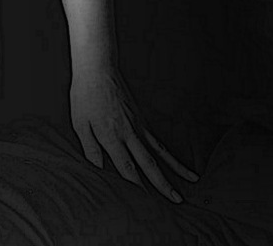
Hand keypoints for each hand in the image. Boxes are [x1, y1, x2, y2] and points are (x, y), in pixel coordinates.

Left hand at [70, 65, 199, 203]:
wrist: (98, 69)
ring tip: (192, 182)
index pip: (126, 167)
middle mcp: (129, 133)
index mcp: (111, 136)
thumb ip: (90, 148)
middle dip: (163, 184)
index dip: (136, 186)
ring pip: (160, 152)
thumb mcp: (80, 123)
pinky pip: (158, 140)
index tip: (146, 203)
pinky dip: (169, 153)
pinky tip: (176, 163)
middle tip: (177, 201)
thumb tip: (97, 170)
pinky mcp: (142, 119)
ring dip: (175, 169)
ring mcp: (138, 126)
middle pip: (148, 164)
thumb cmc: (84, 96)